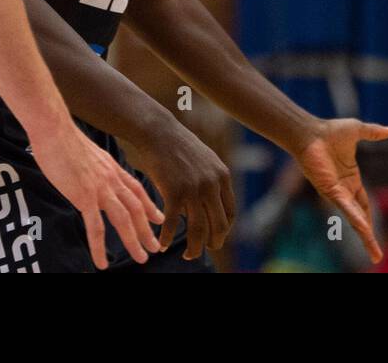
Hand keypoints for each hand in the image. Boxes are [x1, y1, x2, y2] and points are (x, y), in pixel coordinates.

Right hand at [31, 121, 163, 268]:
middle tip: (156, 248)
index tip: (159, 219)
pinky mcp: (84, 197)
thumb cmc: (64, 139)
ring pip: (123, 220)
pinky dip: (100, 248)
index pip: (137, 190)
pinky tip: (101, 264)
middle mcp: (111, 180)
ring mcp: (100, 189)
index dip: (150, 206)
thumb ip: (96, 169)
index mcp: (112, 168)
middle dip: (147, 230)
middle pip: (136, 209)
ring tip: (141, 258)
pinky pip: (95, 228)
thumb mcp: (89, 154)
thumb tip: (93, 178)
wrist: (54, 129)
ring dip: (134, 241)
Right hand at [134, 118, 234, 258]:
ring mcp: (194, 188)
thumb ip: (210, 180)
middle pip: (218, 225)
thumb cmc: (176, 145)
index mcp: (222, 176)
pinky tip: (164, 244)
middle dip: (212, 243)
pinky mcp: (175, 191)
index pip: (230, 213)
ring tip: (188, 256)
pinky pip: (175, 223)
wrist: (157, 130)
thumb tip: (211, 202)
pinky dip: (169, 237)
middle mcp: (212, 184)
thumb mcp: (203, 160)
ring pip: (199, 229)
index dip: (223, 230)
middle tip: (202, 251)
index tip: (214, 237)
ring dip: (194, 248)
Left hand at [293, 117, 387, 262]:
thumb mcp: (358, 130)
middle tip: (376, 256)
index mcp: (351, 179)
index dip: (369, 218)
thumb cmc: (329, 131)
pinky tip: (364, 229)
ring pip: (355, 218)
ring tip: (374, 255)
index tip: (372, 233)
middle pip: (360, 218)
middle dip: (368, 237)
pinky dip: (356, 218)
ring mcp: (337, 192)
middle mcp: (344, 189)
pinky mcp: (330, 190)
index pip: (362, 204)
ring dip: (365, 235)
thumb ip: (375, 133)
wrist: (310, 132)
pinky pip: (346, 207)